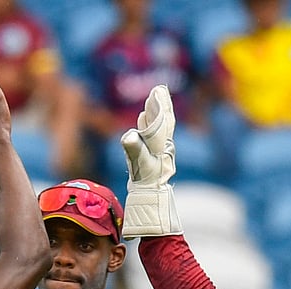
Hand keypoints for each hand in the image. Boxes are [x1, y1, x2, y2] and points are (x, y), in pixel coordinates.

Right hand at [120, 84, 181, 236]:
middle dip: (160, 105)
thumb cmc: (145, 181)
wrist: (149, 196)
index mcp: (160, 143)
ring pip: (156, 126)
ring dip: (154, 113)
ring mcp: (155, 150)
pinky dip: (146, 124)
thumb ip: (134, 148)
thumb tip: (128, 135)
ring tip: (152, 100)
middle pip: (162, 120)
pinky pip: (149, 134)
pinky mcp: (150, 155)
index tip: (159, 90)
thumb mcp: (139, 164)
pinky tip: (143, 118)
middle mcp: (160, 144)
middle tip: (158, 89)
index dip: (160, 104)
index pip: (162, 119)